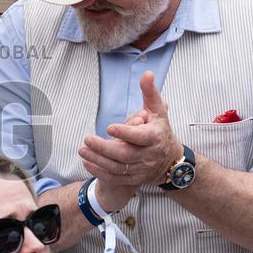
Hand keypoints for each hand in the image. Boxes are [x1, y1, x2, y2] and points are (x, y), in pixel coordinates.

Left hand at [79, 71, 181, 185]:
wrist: (170, 161)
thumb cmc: (160, 130)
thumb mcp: (157, 111)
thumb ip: (150, 93)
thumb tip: (146, 73)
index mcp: (155, 137)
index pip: (140, 137)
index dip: (125, 133)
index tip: (109, 127)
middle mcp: (148, 155)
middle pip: (125, 154)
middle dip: (104, 148)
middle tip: (86, 139)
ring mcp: (141, 169)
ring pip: (117, 168)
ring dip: (98, 160)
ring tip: (82, 150)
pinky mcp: (133, 179)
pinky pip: (115, 178)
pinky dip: (100, 172)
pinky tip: (87, 162)